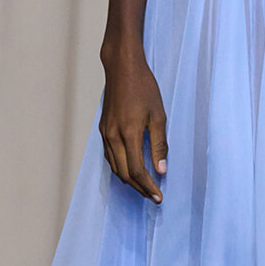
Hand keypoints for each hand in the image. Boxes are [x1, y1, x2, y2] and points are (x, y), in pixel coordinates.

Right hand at [99, 44, 167, 202]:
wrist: (122, 68)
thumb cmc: (144, 88)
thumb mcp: (158, 115)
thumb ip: (159, 145)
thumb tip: (161, 170)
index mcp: (129, 133)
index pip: (137, 170)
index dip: (148, 187)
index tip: (158, 197)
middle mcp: (113, 136)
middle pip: (124, 174)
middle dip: (139, 188)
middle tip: (153, 196)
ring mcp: (105, 133)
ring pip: (114, 167)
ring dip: (129, 180)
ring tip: (144, 187)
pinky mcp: (103, 129)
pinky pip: (109, 156)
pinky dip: (120, 167)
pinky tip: (130, 169)